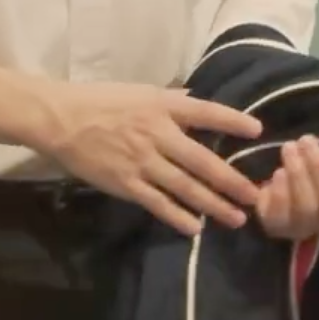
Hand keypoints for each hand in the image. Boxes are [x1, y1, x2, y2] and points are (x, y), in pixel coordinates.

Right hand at [36, 80, 266, 235]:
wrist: (60, 119)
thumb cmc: (101, 101)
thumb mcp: (140, 92)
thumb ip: (171, 101)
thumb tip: (197, 103)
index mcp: (162, 105)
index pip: (205, 112)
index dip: (232, 121)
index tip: (258, 131)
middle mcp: (157, 133)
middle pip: (202, 160)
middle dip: (231, 180)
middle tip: (254, 195)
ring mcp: (141, 161)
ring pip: (185, 187)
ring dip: (213, 204)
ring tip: (235, 217)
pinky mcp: (125, 183)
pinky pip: (157, 203)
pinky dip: (177, 216)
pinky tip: (195, 228)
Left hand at [255, 135, 318, 240]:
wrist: (286, 172)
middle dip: (318, 168)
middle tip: (305, 140)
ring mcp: (302, 226)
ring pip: (306, 209)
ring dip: (297, 175)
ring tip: (289, 148)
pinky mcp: (276, 225)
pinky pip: (278, 218)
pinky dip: (279, 194)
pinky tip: (278, 173)